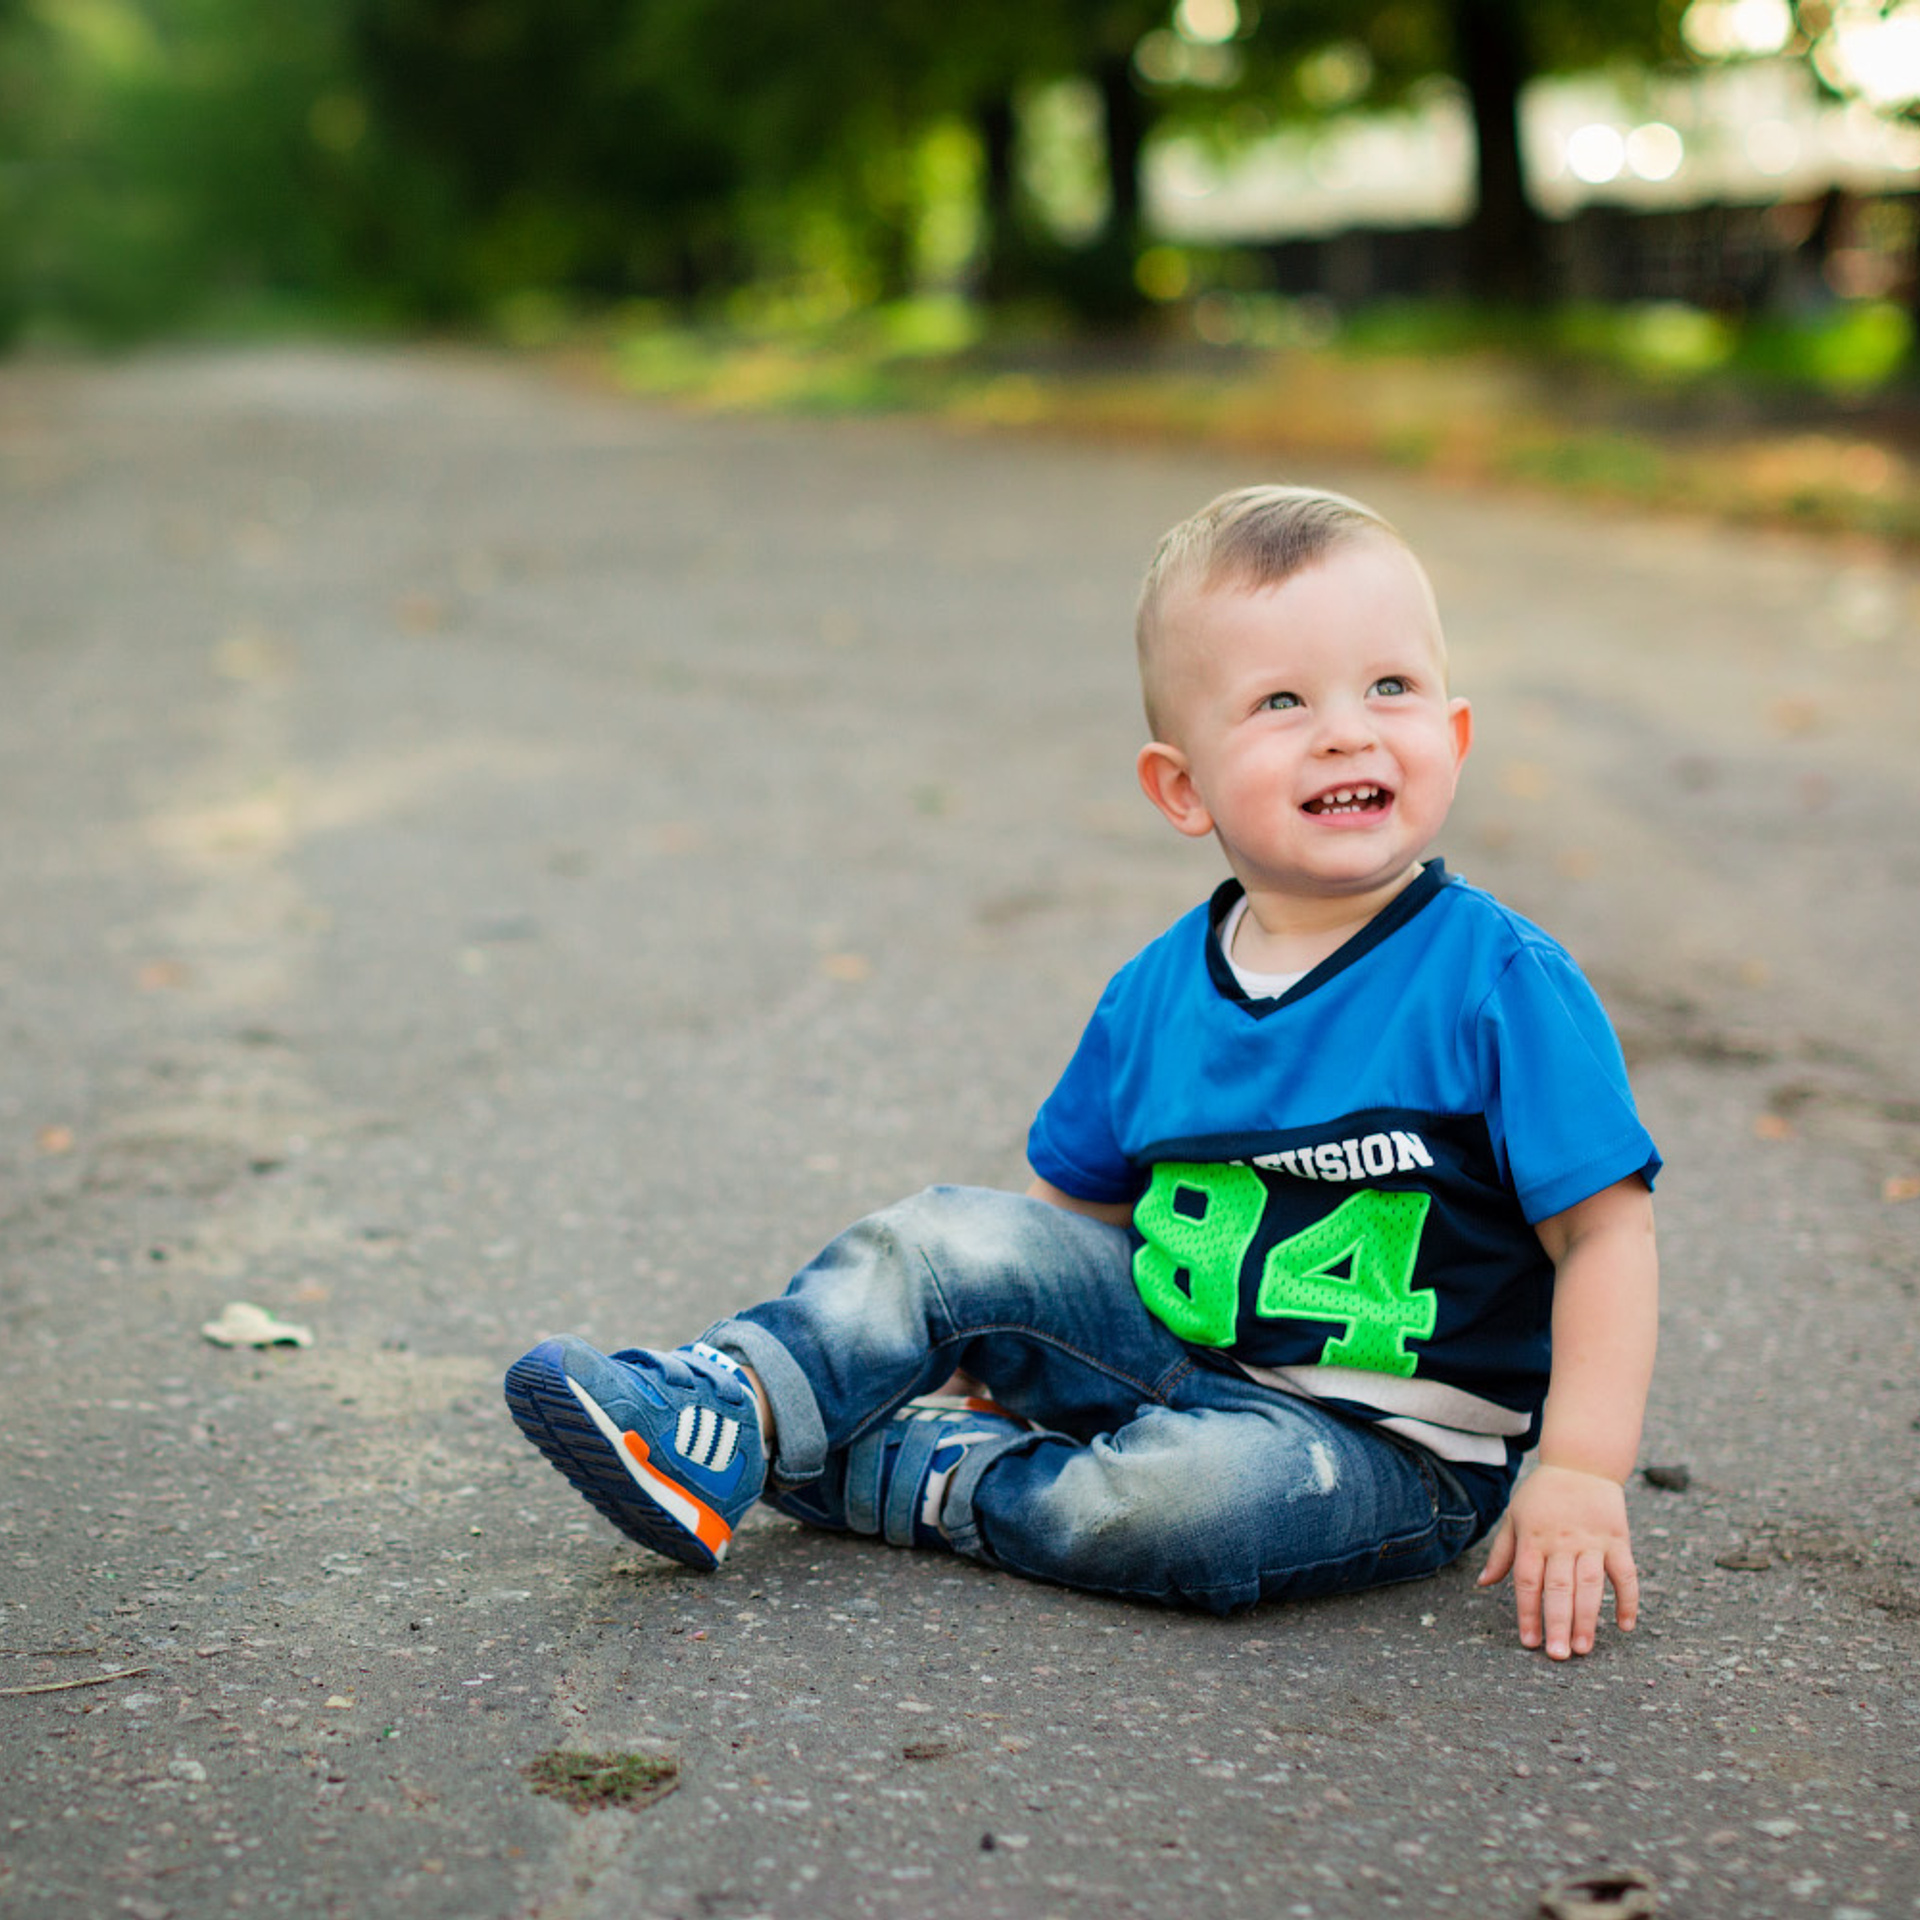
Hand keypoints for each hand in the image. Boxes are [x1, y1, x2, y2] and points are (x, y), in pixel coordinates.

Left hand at [1477, 1463, 1637, 1659]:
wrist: (1581, 1462)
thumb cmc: (1542, 1494)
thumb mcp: (1515, 1516)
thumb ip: (1502, 1552)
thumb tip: (1483, 1584)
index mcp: (1534, 1537)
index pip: (1528, 1581)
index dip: (1527, 1612)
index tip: (1529, 1642)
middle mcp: (1562, 1541)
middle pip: (1559, 1587)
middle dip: (1558, 1623)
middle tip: (1559, 1656)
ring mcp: (1592, 1541)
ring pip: (1591, 1585)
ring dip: (1588, 1618)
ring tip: (1584, 1649)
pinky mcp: (1618, 1539)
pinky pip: (1626, 1574)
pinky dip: (1628, 1600)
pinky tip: (1625, 1626)